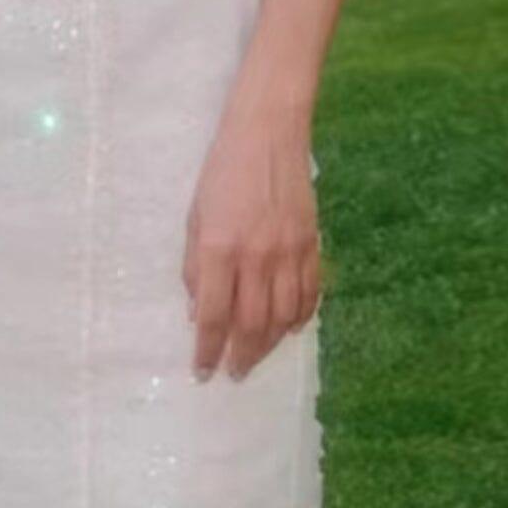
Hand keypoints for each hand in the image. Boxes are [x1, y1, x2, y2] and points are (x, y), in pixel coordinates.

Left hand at [182, 102, 322, 380]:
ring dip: (269, 345)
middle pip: (252, 325)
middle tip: (233, 373)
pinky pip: (310, 294)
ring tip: (255, 357)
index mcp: (220, 248)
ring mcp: (290, 252)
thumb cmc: (221, 172)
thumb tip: (199, 313)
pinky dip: (300, 318)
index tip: (202, 371)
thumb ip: (196, 267)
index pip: (214, 315)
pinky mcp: (313, 244)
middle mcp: (257, 256)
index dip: (207, 350)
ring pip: (284, 317)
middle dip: (241, 356)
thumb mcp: (194, 217)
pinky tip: (287, 328)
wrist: (268, 133)